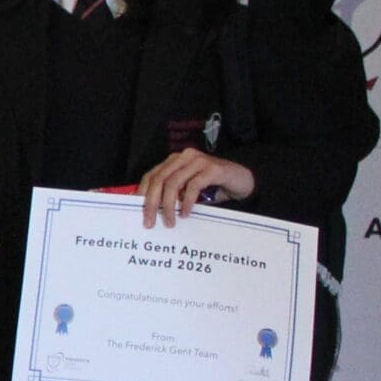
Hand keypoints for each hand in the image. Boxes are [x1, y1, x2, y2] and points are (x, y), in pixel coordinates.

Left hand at [136, 148, 255, 227]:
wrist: (243, 180)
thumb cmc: (213, 187)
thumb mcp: (189, 190)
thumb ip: (173, 194)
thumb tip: (152, 212)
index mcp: (175, 161)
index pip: (152, 174)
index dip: (142, 192)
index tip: (137, 210)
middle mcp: (184, 157)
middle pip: (159, 179)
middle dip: (152, 202)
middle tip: (149, 222)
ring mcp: (198, 161)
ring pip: (173, 182)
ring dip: (168, 205)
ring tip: (170, 222)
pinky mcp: (212, 169)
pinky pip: (193, 186)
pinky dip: (186, 202)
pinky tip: (185, 214)